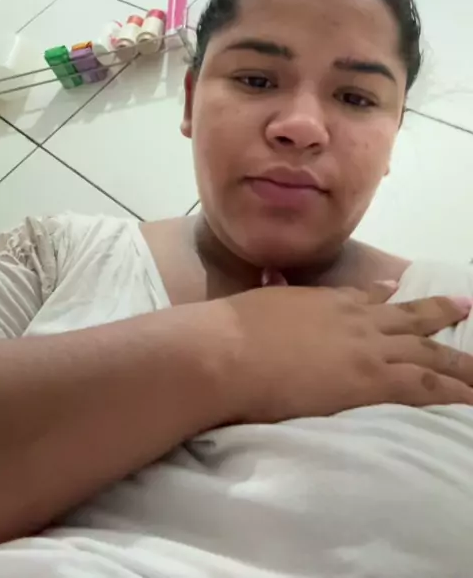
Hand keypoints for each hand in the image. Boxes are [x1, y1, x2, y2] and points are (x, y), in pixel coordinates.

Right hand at [213, 284, 472, 421]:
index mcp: (326, 301)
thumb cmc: (231, 330)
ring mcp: (367, 348)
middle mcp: (354, 320)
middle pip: (410, 319)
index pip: (366, 299)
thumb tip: (269, 275)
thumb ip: (273, 290)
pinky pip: (426, 387)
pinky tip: (469, 399)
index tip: (398, 295)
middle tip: (466, 307)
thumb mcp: (259, 300)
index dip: (387, 298)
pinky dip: (453, 393)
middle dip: (440, 314)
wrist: (227, 350)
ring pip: (429, 354)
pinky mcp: (372, 380)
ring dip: (460, 363)